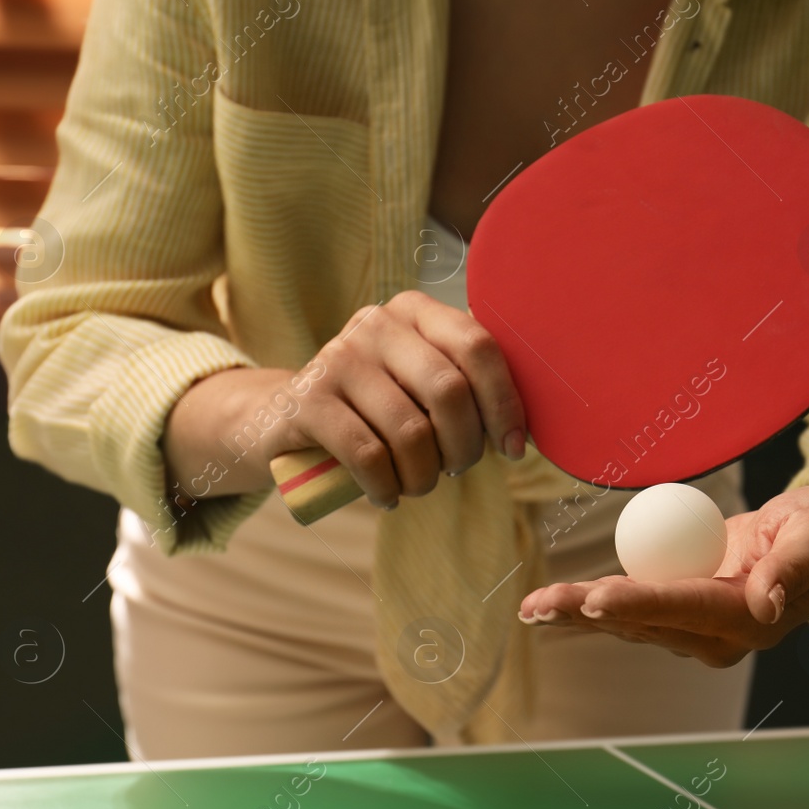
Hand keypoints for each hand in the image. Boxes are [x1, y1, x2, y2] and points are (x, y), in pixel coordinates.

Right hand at [163, 291, 527, 505]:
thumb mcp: (419, 385)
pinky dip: (387, 488)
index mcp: (416, 312)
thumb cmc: (376, 409)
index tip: (513, 448)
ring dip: (425, 476)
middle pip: (449, 392)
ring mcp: (337, 358)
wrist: (282, 419)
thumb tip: (526, 429)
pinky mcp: (306, 401)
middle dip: (465, 447)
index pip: (479, 347)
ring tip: (418, 485)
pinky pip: (368, 456)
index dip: (505, 403)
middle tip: (455, 469)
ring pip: (410, 432)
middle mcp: (376, 324)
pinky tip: (386, 495)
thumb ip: (467, 388)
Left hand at [517, 480, 808, 666]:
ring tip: (531, 607)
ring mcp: (694, 628)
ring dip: (577, 614)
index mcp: (748, 618)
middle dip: (587, 615)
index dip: (638, 602)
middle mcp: (715, 635)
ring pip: (626, 622)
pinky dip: (589, 604)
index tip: (597, 598)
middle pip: (641, 622)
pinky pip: (629, 607)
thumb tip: (764, 604)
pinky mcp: (680, 612)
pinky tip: (551, 603)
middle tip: (536, 606)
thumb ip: (793, 567)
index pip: (684, 607)